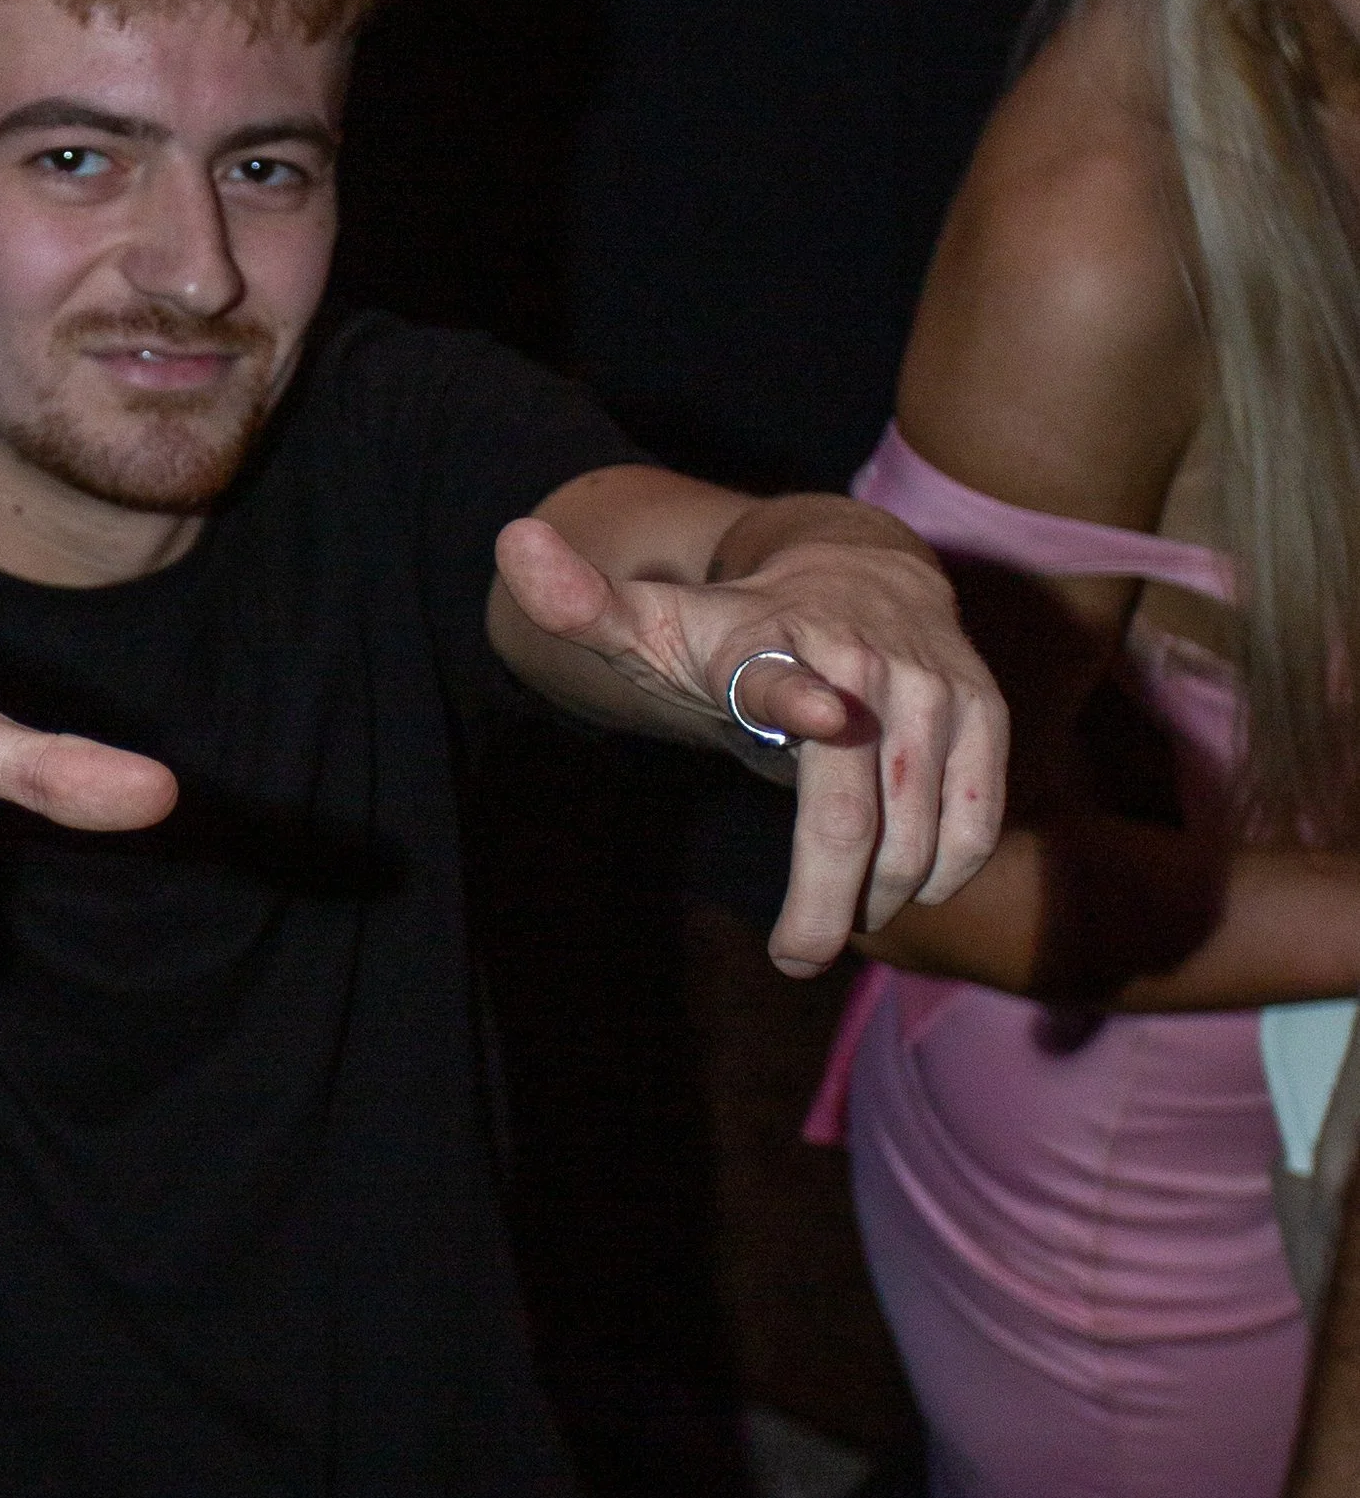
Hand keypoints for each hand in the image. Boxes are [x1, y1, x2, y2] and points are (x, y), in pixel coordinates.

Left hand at [493, 514, 1007, 974]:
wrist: (858, 566)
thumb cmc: (738, 626)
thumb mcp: (658, 623)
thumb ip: (583, 606)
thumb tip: (513, 540)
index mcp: (769, 647)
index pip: (776, 681)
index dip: (797, 701)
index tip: (820, 719)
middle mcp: (860, 662)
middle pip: (846, 814)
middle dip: (822, 905)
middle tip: (794, 957)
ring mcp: (932, 687)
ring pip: (915, 836)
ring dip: (876, 896)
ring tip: (838, 911)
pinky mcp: (984, 711)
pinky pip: (974, 826)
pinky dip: (939, 872)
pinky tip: (902, 882)